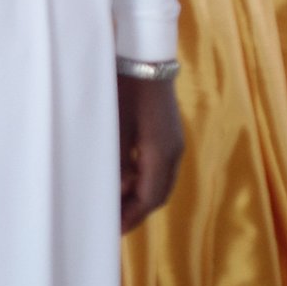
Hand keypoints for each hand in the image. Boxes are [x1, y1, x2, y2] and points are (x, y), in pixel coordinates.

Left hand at [118, 72, 183, 233]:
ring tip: (113, 201)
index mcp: (163, 154)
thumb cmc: (125, 89)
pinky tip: (122, 176)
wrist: (144, 54)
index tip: (112, 231)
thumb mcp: (114, 128)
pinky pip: (157, 164)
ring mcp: (173, 141)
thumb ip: (115, 163)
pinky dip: (141, 177)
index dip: (131, 217)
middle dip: (137, 210)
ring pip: (159, 180)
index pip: (150, 198)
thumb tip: (113, 192)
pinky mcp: (167, 131)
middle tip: (113, 222)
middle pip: (158, 193)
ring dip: (139, 193)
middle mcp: (174, 151)